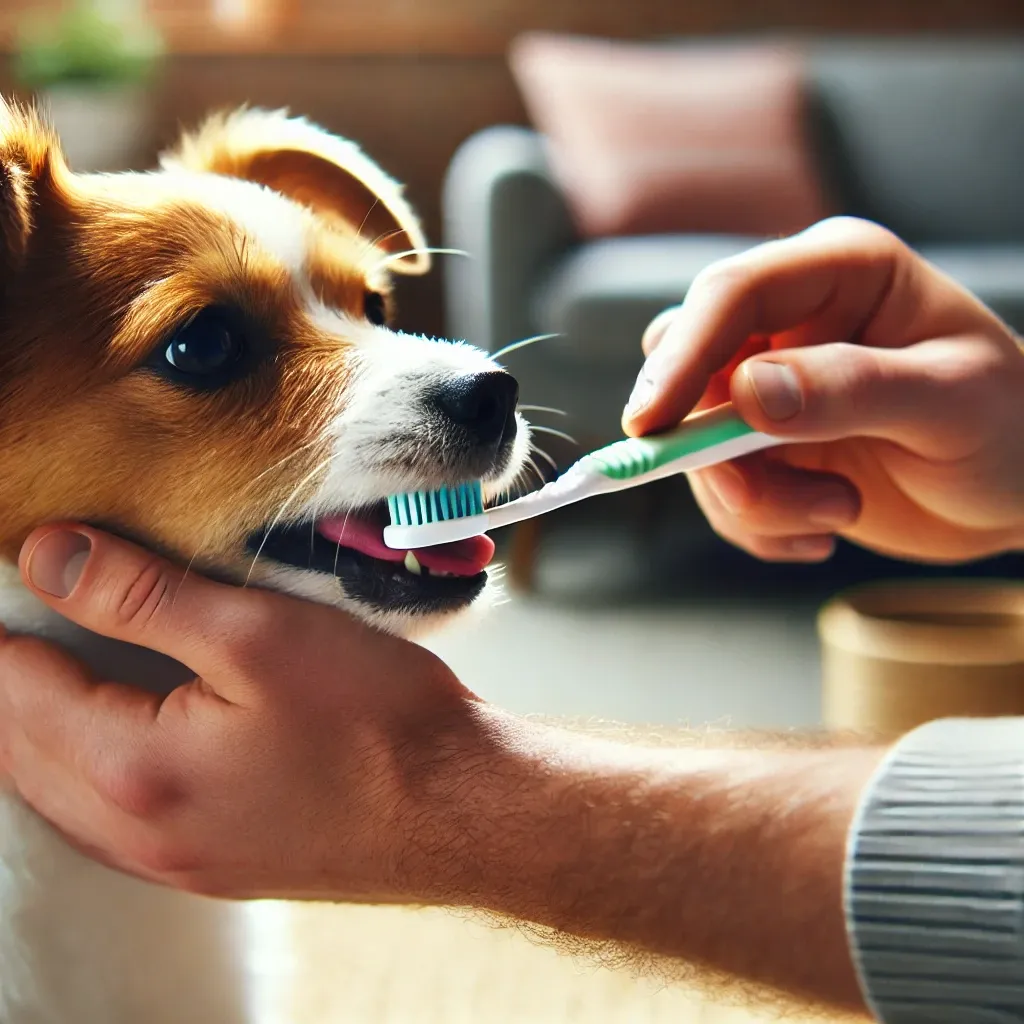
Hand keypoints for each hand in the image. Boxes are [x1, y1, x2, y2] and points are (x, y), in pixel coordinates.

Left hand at [0, 523, 489, 900]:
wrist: (462, 810)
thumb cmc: (378, 719)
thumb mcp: (260, 633)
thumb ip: (143, 595)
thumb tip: (49, 555)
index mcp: (137, 769)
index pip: (19, 690)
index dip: (8, 628)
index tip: (17, 575)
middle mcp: (140, 833)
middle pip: (22, 753)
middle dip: (12, 683)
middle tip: (24, 619)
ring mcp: (177, 862)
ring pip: (60, 796)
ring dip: (41, 733)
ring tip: (53, 671)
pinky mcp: (215, 868)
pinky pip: (109, 825)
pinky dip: (87, 773)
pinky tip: (114, 739)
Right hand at [623, 217, 1023, 563]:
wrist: (1016, 494)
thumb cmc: (1010, 429)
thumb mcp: (950, 404)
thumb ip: (853, 390)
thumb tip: (747, 394)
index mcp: (840, 271)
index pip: (732, 295)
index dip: (682, 356)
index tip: (650, 425)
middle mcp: (792, 321)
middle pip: (688, 364)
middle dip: (706, 444)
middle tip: (750, 494)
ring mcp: (772, 386)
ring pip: (696, 441)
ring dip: (754, 498)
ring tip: (837, 512)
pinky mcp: (764, 446)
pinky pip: (720, 488)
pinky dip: (759, 525)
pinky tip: (823, 529)